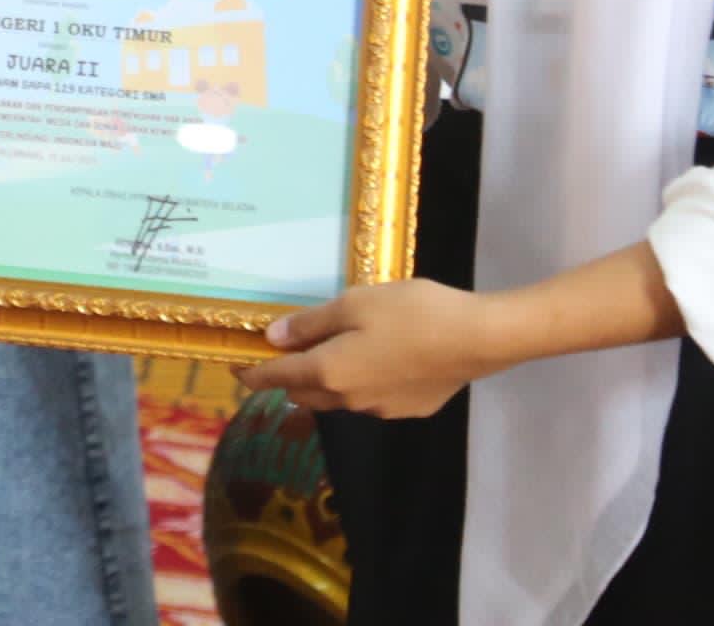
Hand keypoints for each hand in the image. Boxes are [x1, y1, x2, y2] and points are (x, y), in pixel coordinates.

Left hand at [255, 279, 498, 418]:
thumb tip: (274, 338)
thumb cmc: (411, 312)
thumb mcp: (354, 304)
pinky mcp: (409, 409)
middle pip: (304, 393)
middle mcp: (349, 399)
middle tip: (283, 354)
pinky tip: (377, 361)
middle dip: (287, 378)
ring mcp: (381, 409)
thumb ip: (311, 323)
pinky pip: (369, 399)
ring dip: (324, 381)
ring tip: (330, 353)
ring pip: (337, 399)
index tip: (236, 370)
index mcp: (329, 372)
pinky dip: (359, 383)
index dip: (252, 374)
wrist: (477, 339)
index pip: (277, 377)